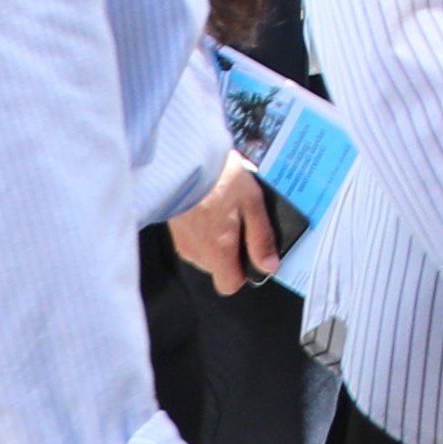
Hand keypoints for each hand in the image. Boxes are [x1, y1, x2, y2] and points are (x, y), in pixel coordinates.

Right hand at [167, 162, 287, 293]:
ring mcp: (181, 240)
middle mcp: (196, 252)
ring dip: (215, 236)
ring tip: (223, 207)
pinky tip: (208, 204)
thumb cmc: (218, 178)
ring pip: (205, 251)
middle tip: (238, 220)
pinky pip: (193, 237)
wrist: (184, 158)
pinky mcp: (172, 226)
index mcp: (218, 251)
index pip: (229, 285)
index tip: (251, 252)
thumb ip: (261, 238)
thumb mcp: (252, 204)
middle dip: (230, 250)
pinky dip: (202, 226)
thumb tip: (270, 266)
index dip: (243, 273)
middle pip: (218, 266)